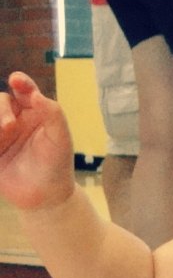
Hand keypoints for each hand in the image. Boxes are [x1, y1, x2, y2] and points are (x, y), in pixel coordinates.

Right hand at [0, 72, 75, 211]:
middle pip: (1, 101)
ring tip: (2, 135)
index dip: (20, 82)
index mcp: (34, 112)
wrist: (46, 196)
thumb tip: (36, 94)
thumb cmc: (57, 164)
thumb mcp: (61, 138)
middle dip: (2, 109)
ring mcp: (0, 133)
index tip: (16, 80)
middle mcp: (15, 118)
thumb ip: (53, 114)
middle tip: (9, 127)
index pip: (24, 90)